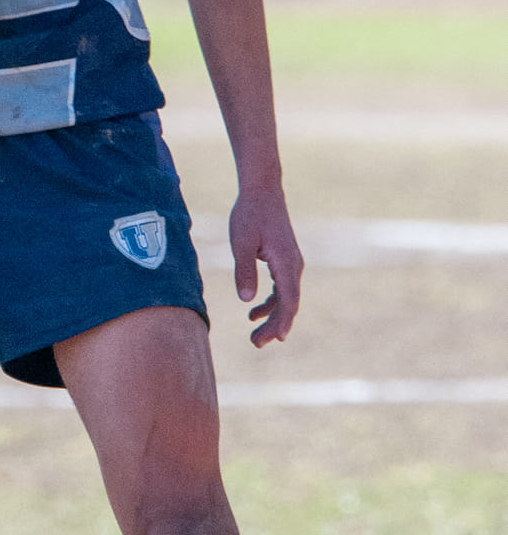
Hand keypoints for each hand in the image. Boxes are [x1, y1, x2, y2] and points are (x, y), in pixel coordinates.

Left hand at [229, 183, 302, 346]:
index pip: (289, 299)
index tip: (277, 339)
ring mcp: (291, 264)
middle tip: (255, 343)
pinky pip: (281, 289)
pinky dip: (270, 303)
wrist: (262, 191)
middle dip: (275, 326)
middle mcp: (294, 266)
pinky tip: (253, 313)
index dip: (283, 321)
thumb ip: (244, 270)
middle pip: (288, 304)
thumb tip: (246, 300)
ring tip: (254, 336)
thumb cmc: (250, 214)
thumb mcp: (241, 242)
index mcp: (287, 263)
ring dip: (272, 318)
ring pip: (285, 299)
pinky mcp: (284, 261)